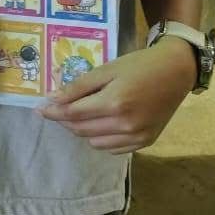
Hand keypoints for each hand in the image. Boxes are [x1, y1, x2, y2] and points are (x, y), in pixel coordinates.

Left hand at [40, 38, 195, 153]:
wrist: (176, 72)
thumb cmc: (138, 66)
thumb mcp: (106, 70)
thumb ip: (78, 87)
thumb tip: (52, 100)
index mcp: (114, 103)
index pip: (72, 114)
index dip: (52, 112)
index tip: (38, 109)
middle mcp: (125, 125)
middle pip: (81, 129)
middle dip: (64, 119)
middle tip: (57, 108)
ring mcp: (137, 137)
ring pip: (94, 142)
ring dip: (82, 130)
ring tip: (81, 113)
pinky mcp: (145, 142)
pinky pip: (112, 148)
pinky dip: (101, 139)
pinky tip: (101, 123)